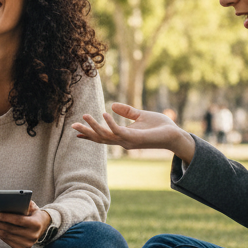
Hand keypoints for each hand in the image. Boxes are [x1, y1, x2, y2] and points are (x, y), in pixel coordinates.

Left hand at [0, 201, 50, 247]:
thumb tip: (5, 200)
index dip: (4, 217)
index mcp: (35, 224)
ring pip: (6, 236)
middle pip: (9, 229)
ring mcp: (27, 244)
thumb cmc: (33, 213)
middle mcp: (32, 235)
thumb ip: (22, 202)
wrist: (42, 226)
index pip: (17, 220)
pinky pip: (7, 241)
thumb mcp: (31, 205)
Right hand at [72, 102, 196, 162]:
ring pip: (106, 136)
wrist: (175, 134)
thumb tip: (112, 105)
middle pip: (100, 138)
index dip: (90, 134)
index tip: (76, 133)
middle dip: (87, 132)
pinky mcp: (135, 139)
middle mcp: (124, 141)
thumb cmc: (160, 127)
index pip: (104, 137)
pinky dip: (110, 123)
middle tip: (73, 125)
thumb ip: (127, 111)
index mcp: (124, 136)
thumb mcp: (141, 115)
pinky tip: (104, 113)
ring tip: (85, 115)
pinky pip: (119, 131)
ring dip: (94, 126)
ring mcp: (128, 141)